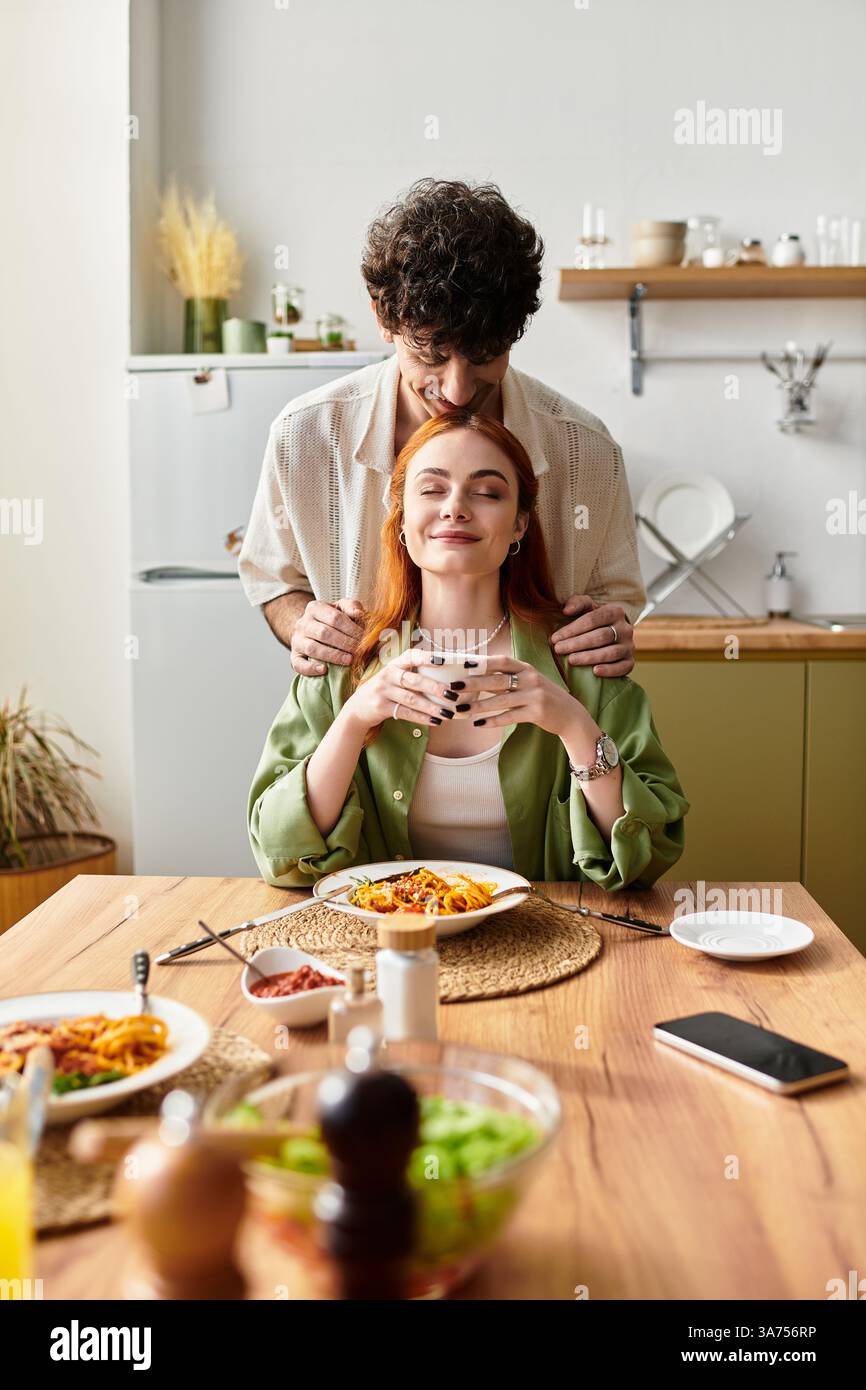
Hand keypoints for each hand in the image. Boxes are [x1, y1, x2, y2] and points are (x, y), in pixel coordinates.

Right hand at [291, 597, 366, 675]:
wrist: (313, 628)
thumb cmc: (333, 619)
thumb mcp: (342, 608)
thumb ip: (352, 607)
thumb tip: (358, 613)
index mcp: (315, 608)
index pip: (335, 618)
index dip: (352, 629)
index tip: (365, 638)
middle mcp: (303, 623)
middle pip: (324, 633)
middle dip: (345, 643)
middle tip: (360, 651)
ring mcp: (296, 640)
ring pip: (312, 648)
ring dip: (333, 655)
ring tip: (349, 660)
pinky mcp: (294, 656)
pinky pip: (298, 664)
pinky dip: (310, 668)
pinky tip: (324, 670)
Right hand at [342, 648, 487, 731]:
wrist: (357, 708)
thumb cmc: (385, 691)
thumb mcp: (394, 677)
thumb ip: (413, 675)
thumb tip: (446, 679)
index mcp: (394, 664)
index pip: (411, 656)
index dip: (426, 657)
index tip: (443, 660)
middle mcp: (388, 675)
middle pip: (414, 680)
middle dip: (435, 687)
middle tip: (453, 693)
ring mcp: (383, 691)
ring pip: (411, 699)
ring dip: (432, 707)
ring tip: (448, 713)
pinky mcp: (381, 707)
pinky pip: (405, 713)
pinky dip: (422, 718)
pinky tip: (436, 721)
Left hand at [452, 657, 588, 739]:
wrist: (571, 715)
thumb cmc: (544, 697)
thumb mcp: (530, 682)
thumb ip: (509, 678)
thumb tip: (478, 678)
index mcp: (527, 668)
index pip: (502, 661)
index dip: (483, 662)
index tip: (464, 664)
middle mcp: (531, 679)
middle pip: (497, 680)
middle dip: (474, 683)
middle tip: (454, 687)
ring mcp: (535, 696)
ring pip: (500, 700)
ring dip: (478, 706)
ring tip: (461, 709)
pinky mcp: (537, 713)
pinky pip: (510, 716)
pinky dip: (493, 721)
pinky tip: (479, 724)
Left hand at [550, 595, 634, 677]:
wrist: (612, 634)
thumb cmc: (594, 621)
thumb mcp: (586, 608)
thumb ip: (576, 603)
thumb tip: (566, 610)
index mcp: (615, 612)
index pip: (592, 619)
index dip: (572, 629)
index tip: (555, 638)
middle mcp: (625, 628)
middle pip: (600, 636)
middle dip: (577, 643)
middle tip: (558, 649)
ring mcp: (629, 646)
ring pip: (610, 652)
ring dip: (589, 657)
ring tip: (571, 660)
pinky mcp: (630, 662)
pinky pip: (623, 667)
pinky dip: (609, 670)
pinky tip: (595, 672)